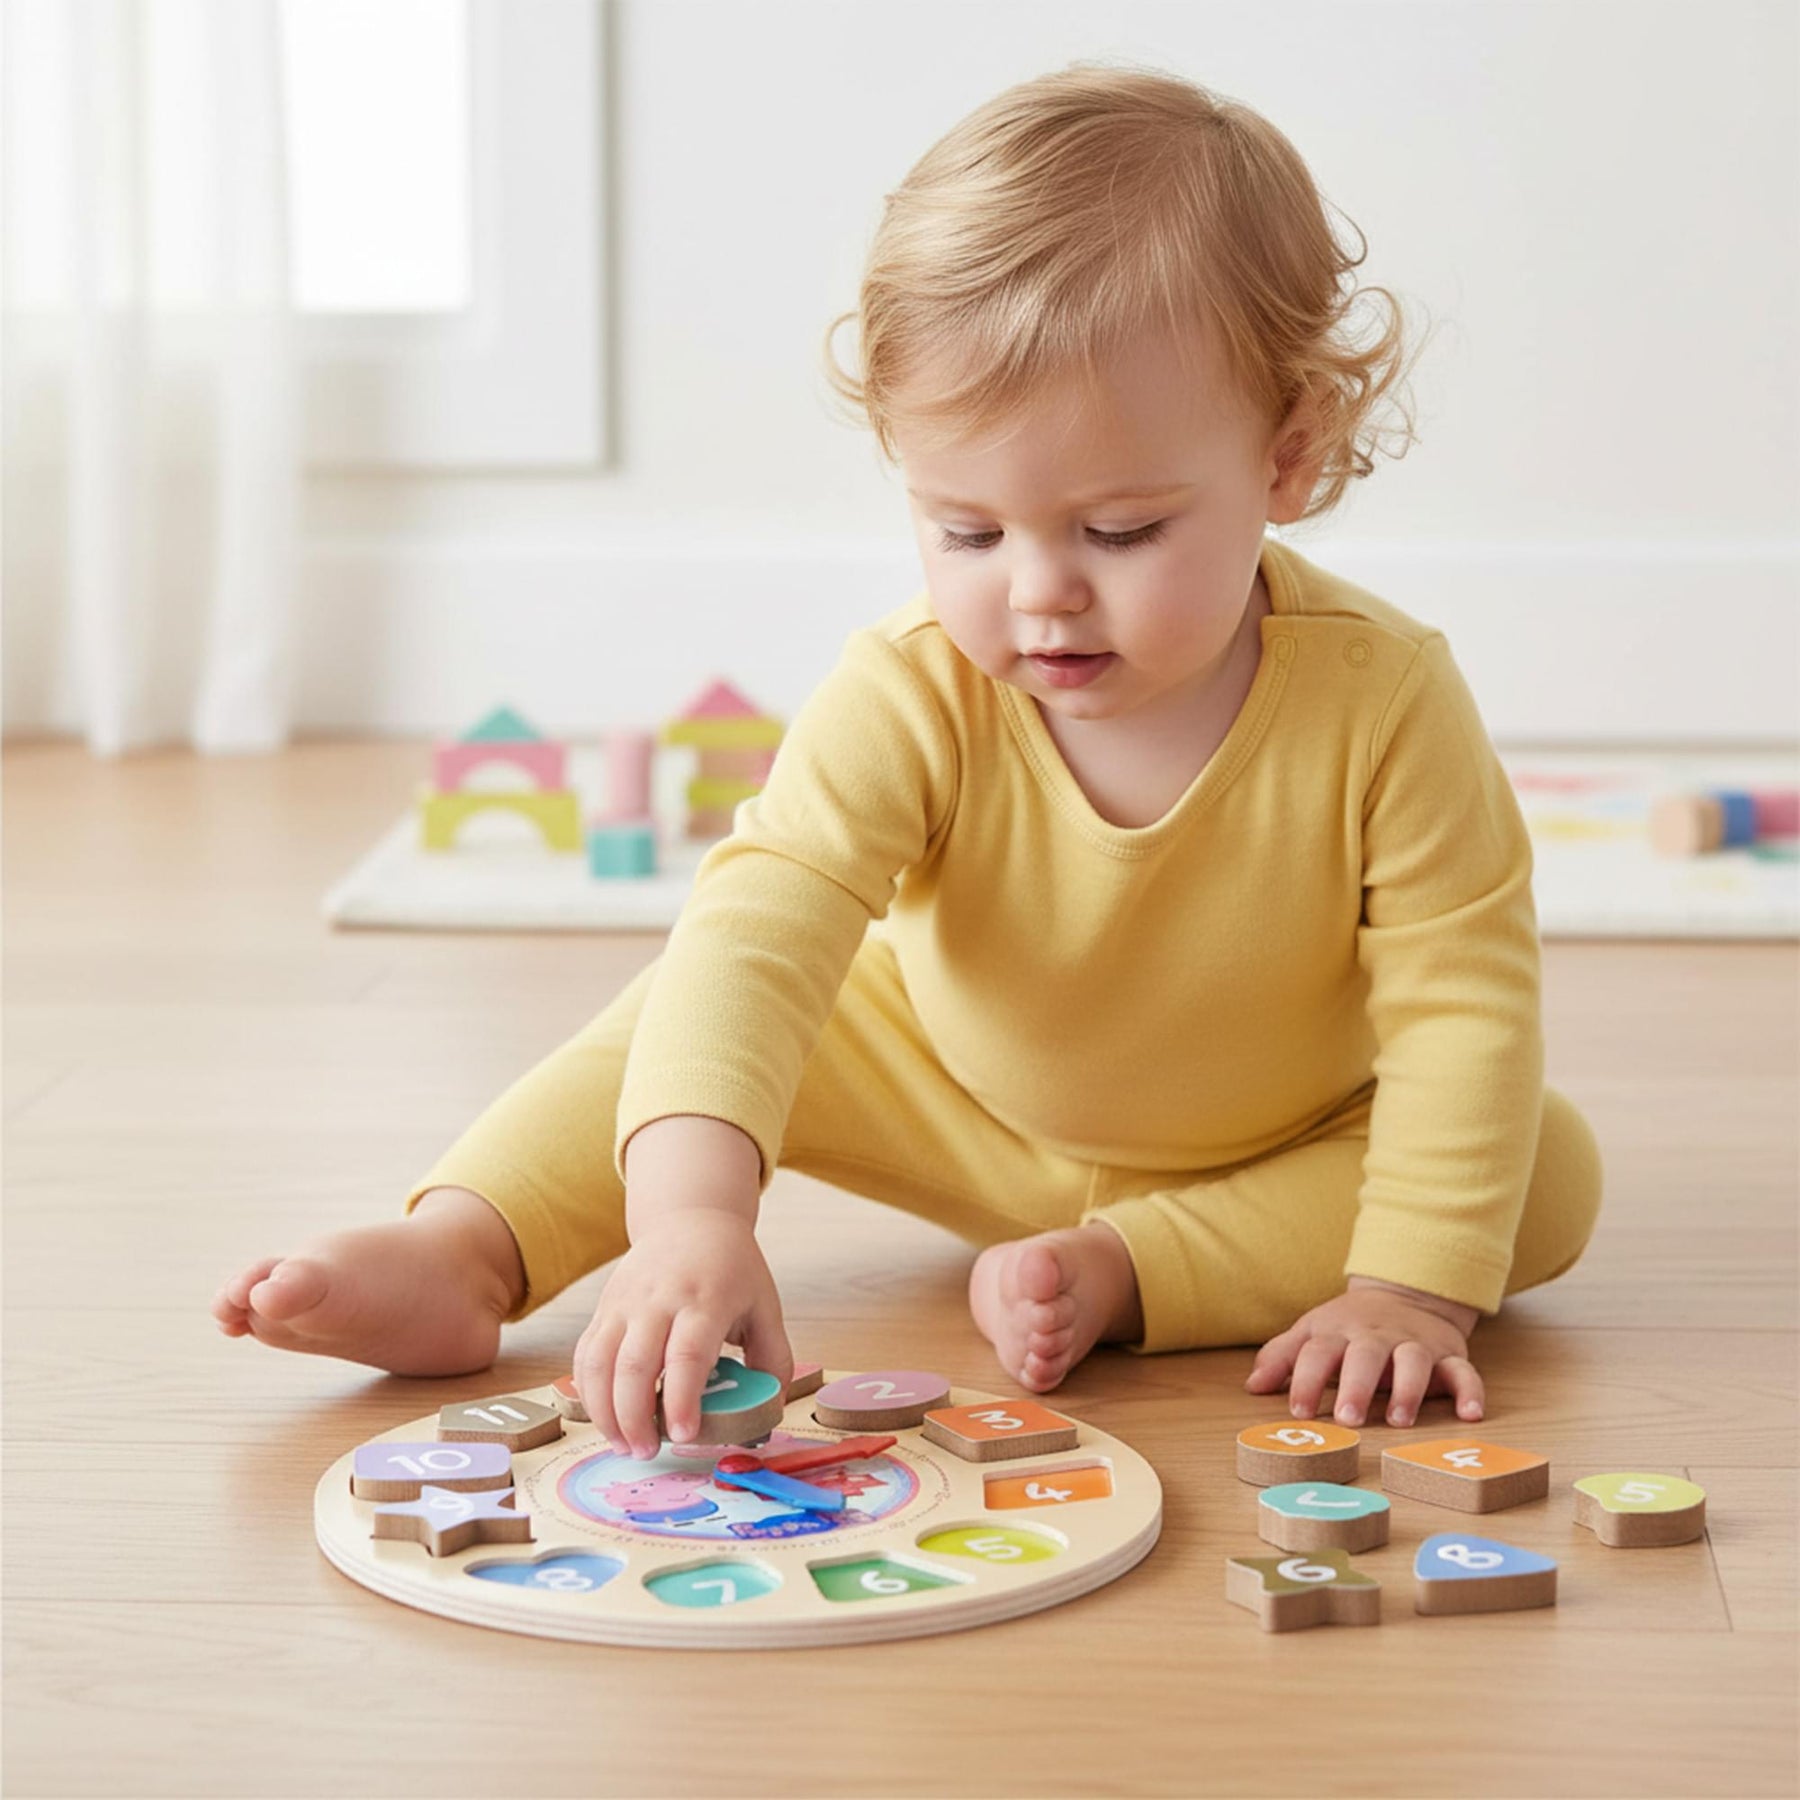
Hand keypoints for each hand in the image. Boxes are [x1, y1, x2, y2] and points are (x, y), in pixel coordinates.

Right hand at [572, 1210, 792, 1460]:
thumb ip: (774, 1359)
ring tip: (623, 1444)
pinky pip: (585, 1354)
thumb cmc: (732, 1270)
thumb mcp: (766, 1306)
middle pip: (635, 1365)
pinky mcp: (604, 1308)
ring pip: (599, 1362)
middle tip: (648, 1451)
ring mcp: (625, 1302)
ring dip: (605, 1412)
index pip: (687, 1355)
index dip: (681, 1400)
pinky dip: (588, 1392)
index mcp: (705, 1299)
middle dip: (636, 1418)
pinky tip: (605, 1417)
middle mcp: (659, 1299)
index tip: (685, 1436)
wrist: (690, 1220)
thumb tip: (770, 1410)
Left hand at [1244, 1276, 1483, 1427]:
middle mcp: (1376, 1336)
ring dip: (1408, 1389)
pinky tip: (1470, 1413)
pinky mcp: (1448, 1354)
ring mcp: (1414, 1343)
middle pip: (1365, 1355)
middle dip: (1356, 1385)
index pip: (1318, 1352)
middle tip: (1348, 1418)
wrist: (1405, 1294)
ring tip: (1399, 1420)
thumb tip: (1251, 1387)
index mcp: (1338, 1332)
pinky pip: (1463, 1371)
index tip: (1298, 1410)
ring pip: (1413, 1361)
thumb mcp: (1313, 1332)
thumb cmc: (1349, 1326)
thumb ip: (1282, 1357)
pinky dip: (1470, 1390)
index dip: (1306, 1379)